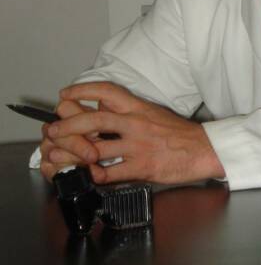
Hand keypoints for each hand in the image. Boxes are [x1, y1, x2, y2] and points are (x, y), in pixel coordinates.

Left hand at [46, 82, 224, 184]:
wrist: (204, 149)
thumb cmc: (179, 133)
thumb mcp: (153, 113)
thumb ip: (128, 111)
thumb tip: (102, 107)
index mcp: (139, 107)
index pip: (107, 91)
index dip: (83, 90)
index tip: (65, 94)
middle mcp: (136, 123)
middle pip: (94, 120)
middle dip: (67, 124)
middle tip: (52, 129)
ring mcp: (138, 146)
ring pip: (96, 149)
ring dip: (72, 154)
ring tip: (57, 156)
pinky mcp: (142, 167)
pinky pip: (110, 173)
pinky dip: (94, 175)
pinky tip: (87, 174)